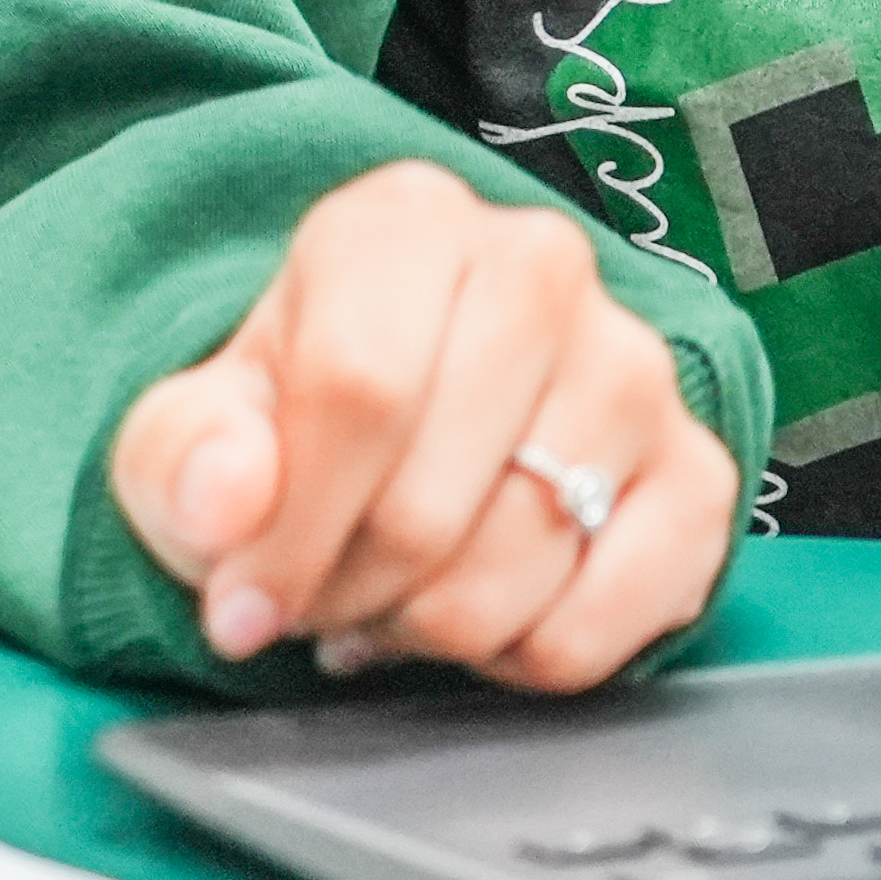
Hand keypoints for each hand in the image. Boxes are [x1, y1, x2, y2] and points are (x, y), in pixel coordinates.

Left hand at [106, 161, 737, 690]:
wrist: (395, 424)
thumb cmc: (291, 416)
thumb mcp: (194, 425)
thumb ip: (186, 456)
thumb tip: (228, 506)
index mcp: (406, 224)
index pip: (358, 391)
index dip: (290, 532)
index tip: (242, 604)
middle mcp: (540, 267)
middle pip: (433, 498)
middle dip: (353, 590)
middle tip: (319, 600)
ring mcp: (633, 367)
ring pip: (521, 565)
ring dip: (432, 627)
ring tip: (391, 599)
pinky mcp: (694, 468)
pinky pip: (613, 615)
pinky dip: (528, 655)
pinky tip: (480, 617)